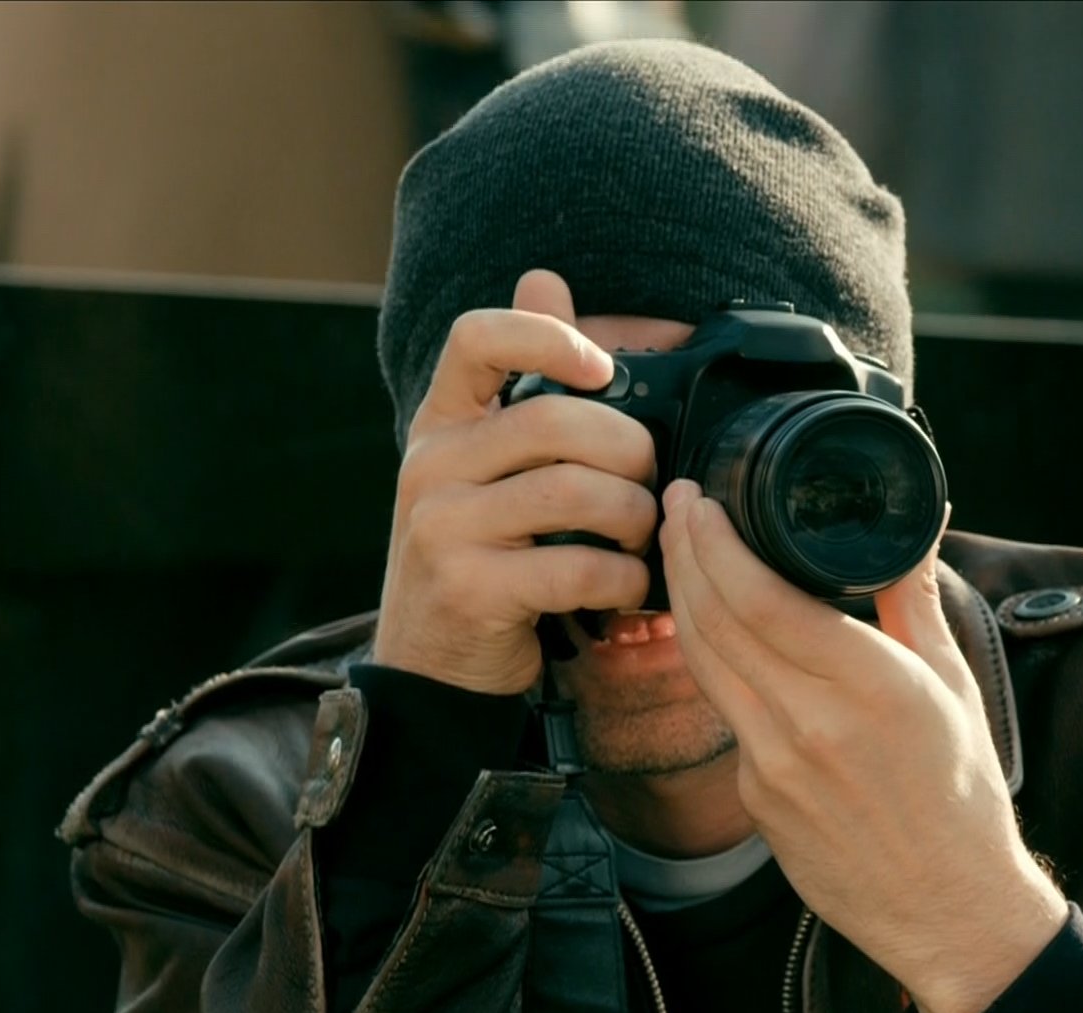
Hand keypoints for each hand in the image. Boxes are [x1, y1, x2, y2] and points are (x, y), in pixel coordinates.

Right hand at [373, 270, 658, 692]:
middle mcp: (431, 465)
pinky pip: (575, 569)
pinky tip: (629, 589)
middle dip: (630, 451)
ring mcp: (442, 528)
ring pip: (574, 493)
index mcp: (441, 422)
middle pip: (556, 421)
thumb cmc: (482, 553)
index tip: (602, 369)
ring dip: (634, 518)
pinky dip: (623, 579)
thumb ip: (521, 380)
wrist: (433, 664)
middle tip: (651, 484)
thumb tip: (543, 279)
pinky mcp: (469, 590)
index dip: (548, 336)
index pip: (477, 337)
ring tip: (642, 538)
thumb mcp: (486, 465)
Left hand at [658, 480, 1066, 1012]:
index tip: (701, 501)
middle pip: (715, 621)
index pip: (761, 598)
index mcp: (869, 685)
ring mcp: (772, 765)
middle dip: (684, 553)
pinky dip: (710, 659)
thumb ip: (915, 600)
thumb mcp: (952, 684)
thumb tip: (914, 525)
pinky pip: (724, 711)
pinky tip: (710, 628)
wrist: (948, 907)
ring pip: (703, 663)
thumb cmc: (961, 794)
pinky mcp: (755, 796)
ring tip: (677, 549)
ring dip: (681, 599)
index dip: (715, 543)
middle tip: (676, 505)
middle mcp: (810, 722)